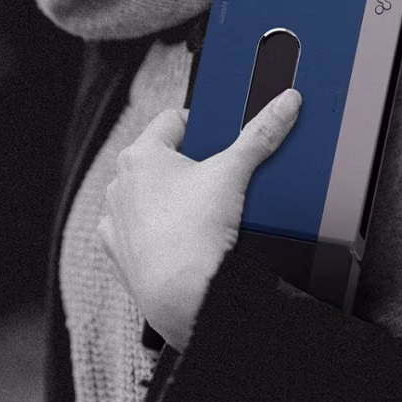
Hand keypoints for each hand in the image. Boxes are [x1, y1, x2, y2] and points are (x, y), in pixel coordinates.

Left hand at [98, 88, 301, 351]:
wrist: (183, 298)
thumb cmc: (196, 234)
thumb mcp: (235, 173)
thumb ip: (261, 134)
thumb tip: (285, 102)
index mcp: (140, 156)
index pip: (173, 119)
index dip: (202, 126)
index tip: (220, 140)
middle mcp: (120, 184)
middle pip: (161, 159)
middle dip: (190, 165)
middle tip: (219, 179)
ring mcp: (116, 221)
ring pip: (147, 196)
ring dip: (170, 199)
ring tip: (204, 213)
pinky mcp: (119, 252)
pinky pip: (137, 231)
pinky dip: (157, 232)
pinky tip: (182, 239)